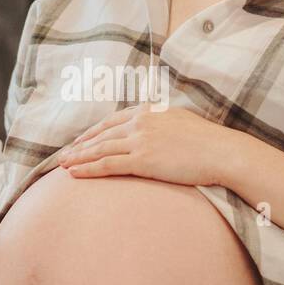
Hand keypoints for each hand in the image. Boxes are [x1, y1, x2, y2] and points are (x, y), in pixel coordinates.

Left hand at [55, 103, 232, 185]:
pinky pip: (107, 165)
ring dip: (78, 158)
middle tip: (63, 156)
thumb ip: (164, 123)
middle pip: (102, 135)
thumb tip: (159, 130)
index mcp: (150, 110)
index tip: (81, 141)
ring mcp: (140, 140)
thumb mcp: (183, 121)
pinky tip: (74, 174)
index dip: (93, 132)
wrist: (221, 152)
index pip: (113, 121)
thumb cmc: (209, 141)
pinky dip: (88, 169)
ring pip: (100, 149)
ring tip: (62, 166)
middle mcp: (141, 122)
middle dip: (80, 146)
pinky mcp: (142, 159)